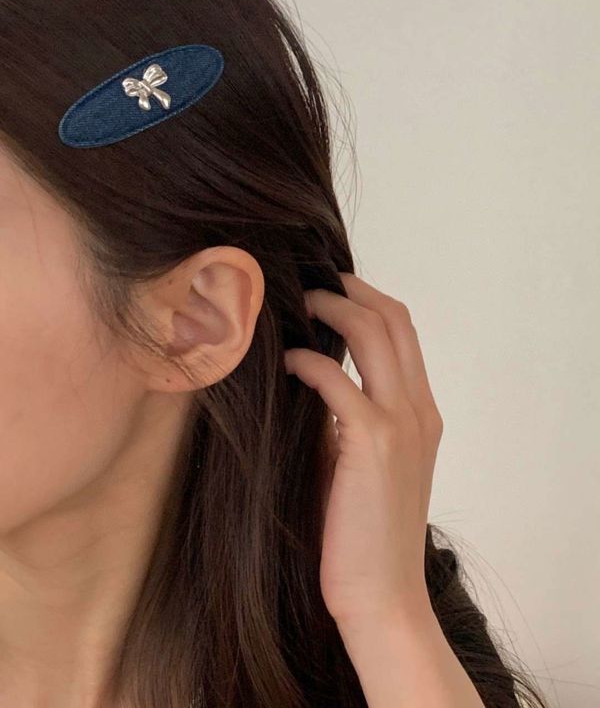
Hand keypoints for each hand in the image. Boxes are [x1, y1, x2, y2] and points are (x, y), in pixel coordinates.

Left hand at [283, 272, 443, 629]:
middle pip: (394, 319)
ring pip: (374, 334)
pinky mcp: (373, 444)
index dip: (368, 299)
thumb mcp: (365, 463)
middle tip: (309, 283)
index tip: (331, 289)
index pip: (404, 331)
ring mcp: (402, 423)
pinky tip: (286, 363)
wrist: (383, 595)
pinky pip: (337, 381)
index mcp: (422, 412)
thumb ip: (348, 419)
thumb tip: (308, 378)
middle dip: (350, 290)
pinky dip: (309, 362)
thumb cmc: (364, 532)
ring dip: (332, 310)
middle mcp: (419, 409)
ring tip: (296, 307)